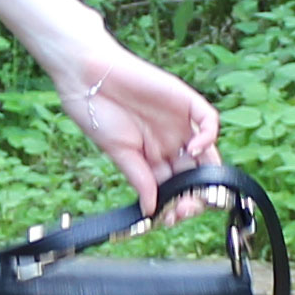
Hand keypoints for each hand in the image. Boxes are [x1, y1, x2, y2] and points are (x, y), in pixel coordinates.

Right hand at [47, 37, 221, 214]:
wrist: (86, 76)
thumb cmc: (95, 112)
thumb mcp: (118, 152)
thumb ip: (139, 178)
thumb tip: (151, 211)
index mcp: (152, 155)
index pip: (174, 185)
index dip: (177, 202)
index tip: (172, 218)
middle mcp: (169, 140)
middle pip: (193, 173)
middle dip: (194, 194)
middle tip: (186, 209)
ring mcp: (179, 121)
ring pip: (206, 152)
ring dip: (207, 173)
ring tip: (195, 189)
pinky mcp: (184, 100)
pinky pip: (208, 119)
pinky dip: (208, 136)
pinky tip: (194, 149)